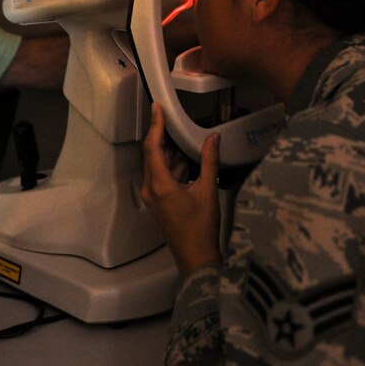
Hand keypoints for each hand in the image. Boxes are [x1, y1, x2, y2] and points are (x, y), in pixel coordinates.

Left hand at [141, 103, 221, 278]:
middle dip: (161, 135)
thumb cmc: (202, 228)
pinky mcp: (158, 202)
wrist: (195, 257)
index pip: (152, 147)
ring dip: (168, 151)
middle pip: (151, 154)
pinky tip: (185, 158)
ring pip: (156, 165)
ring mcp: (152, 197)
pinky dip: (171, 165)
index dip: (155, 125)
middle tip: (170, 115)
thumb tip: (214, 137)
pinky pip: (160, 176)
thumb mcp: (208, 191)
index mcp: (160, 185)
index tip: (156, 107)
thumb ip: (209, 161)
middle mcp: (151, 189)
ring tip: (182, 134)